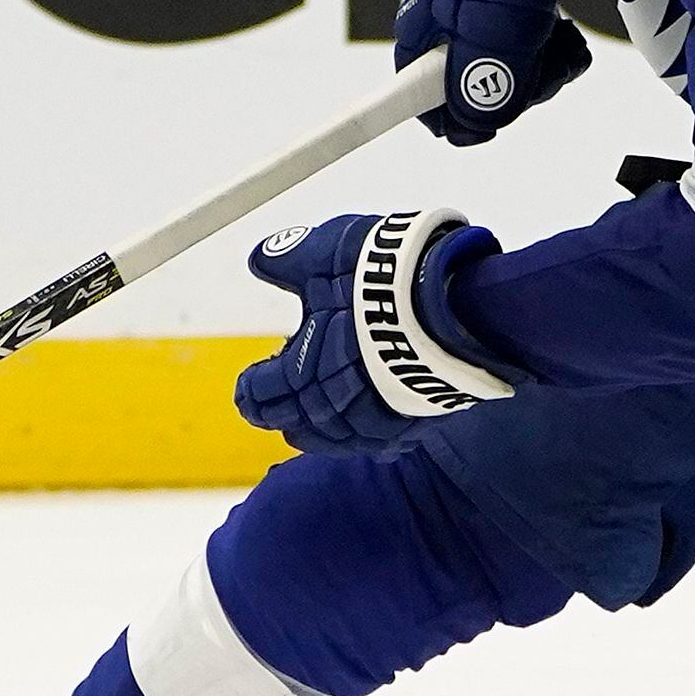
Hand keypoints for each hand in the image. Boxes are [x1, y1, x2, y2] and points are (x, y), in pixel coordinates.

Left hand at [236, 209, 519, 454]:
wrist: (447, 301)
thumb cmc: (379, 280)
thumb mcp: (321, 255)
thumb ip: (287, 261)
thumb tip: (262, 259)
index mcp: (298, 372)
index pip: (260, 393)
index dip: (250, 390)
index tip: (247, 387)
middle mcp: (331, 404)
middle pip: (295, 421)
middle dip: (280, 412)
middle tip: (271, 409)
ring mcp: (374, 417)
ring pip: (335, 438)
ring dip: (320, 430)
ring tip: (311, 425)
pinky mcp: (412, 420)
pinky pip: (380, 440)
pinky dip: (366, 433)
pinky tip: (366, 428)